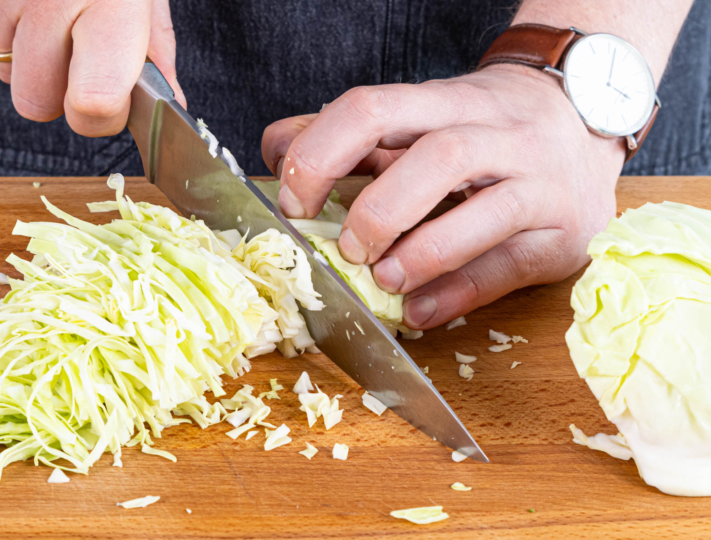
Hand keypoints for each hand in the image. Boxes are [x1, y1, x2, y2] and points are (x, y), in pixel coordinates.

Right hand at [0, 0, 185, 135]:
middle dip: (55, 90)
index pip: (91, 104)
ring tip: (50, 6)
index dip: (99, 116)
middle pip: (34, 102)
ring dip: (26, 50)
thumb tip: (170, 102)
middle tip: (75, 52)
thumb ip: (157, 49)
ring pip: (2, 67)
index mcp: (111, 7)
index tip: (108, 103)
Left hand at [261, 64, 624, 329]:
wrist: (584, 116)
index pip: (373, 110)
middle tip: (348, 249)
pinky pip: (512, 264)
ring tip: (385, 280)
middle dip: (381, 210)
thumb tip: (277, 146)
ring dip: (426, 251)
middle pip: (440, 158)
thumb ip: (351, 135)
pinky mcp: (562, 231)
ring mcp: (538, 180)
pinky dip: (460, 292)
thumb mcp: (419, 118)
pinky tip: (421, 312)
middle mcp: (497, 133)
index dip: (322, 155)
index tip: (294, 204)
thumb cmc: (483, 127)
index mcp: (444, 103)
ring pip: (489, 207)